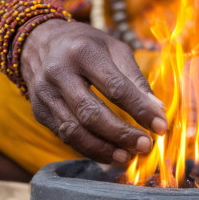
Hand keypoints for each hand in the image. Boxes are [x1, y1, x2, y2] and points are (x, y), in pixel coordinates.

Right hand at [21, 20, 166, 163]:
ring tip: (128, 157)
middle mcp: (59, 73)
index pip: (115, 87)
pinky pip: (66, 137)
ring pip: (75, 131)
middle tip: (145, 146)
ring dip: (105, 149)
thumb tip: (158, 111)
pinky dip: (90, 150)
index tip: (161, 127)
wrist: (38, 42)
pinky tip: (110, 154)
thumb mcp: (115, 49)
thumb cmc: (86, 46)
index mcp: (83, 52)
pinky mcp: (40, 112)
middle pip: (92, 113)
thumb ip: (136, 80)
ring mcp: (45, 95)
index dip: (140, 110)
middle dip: (122, 134)